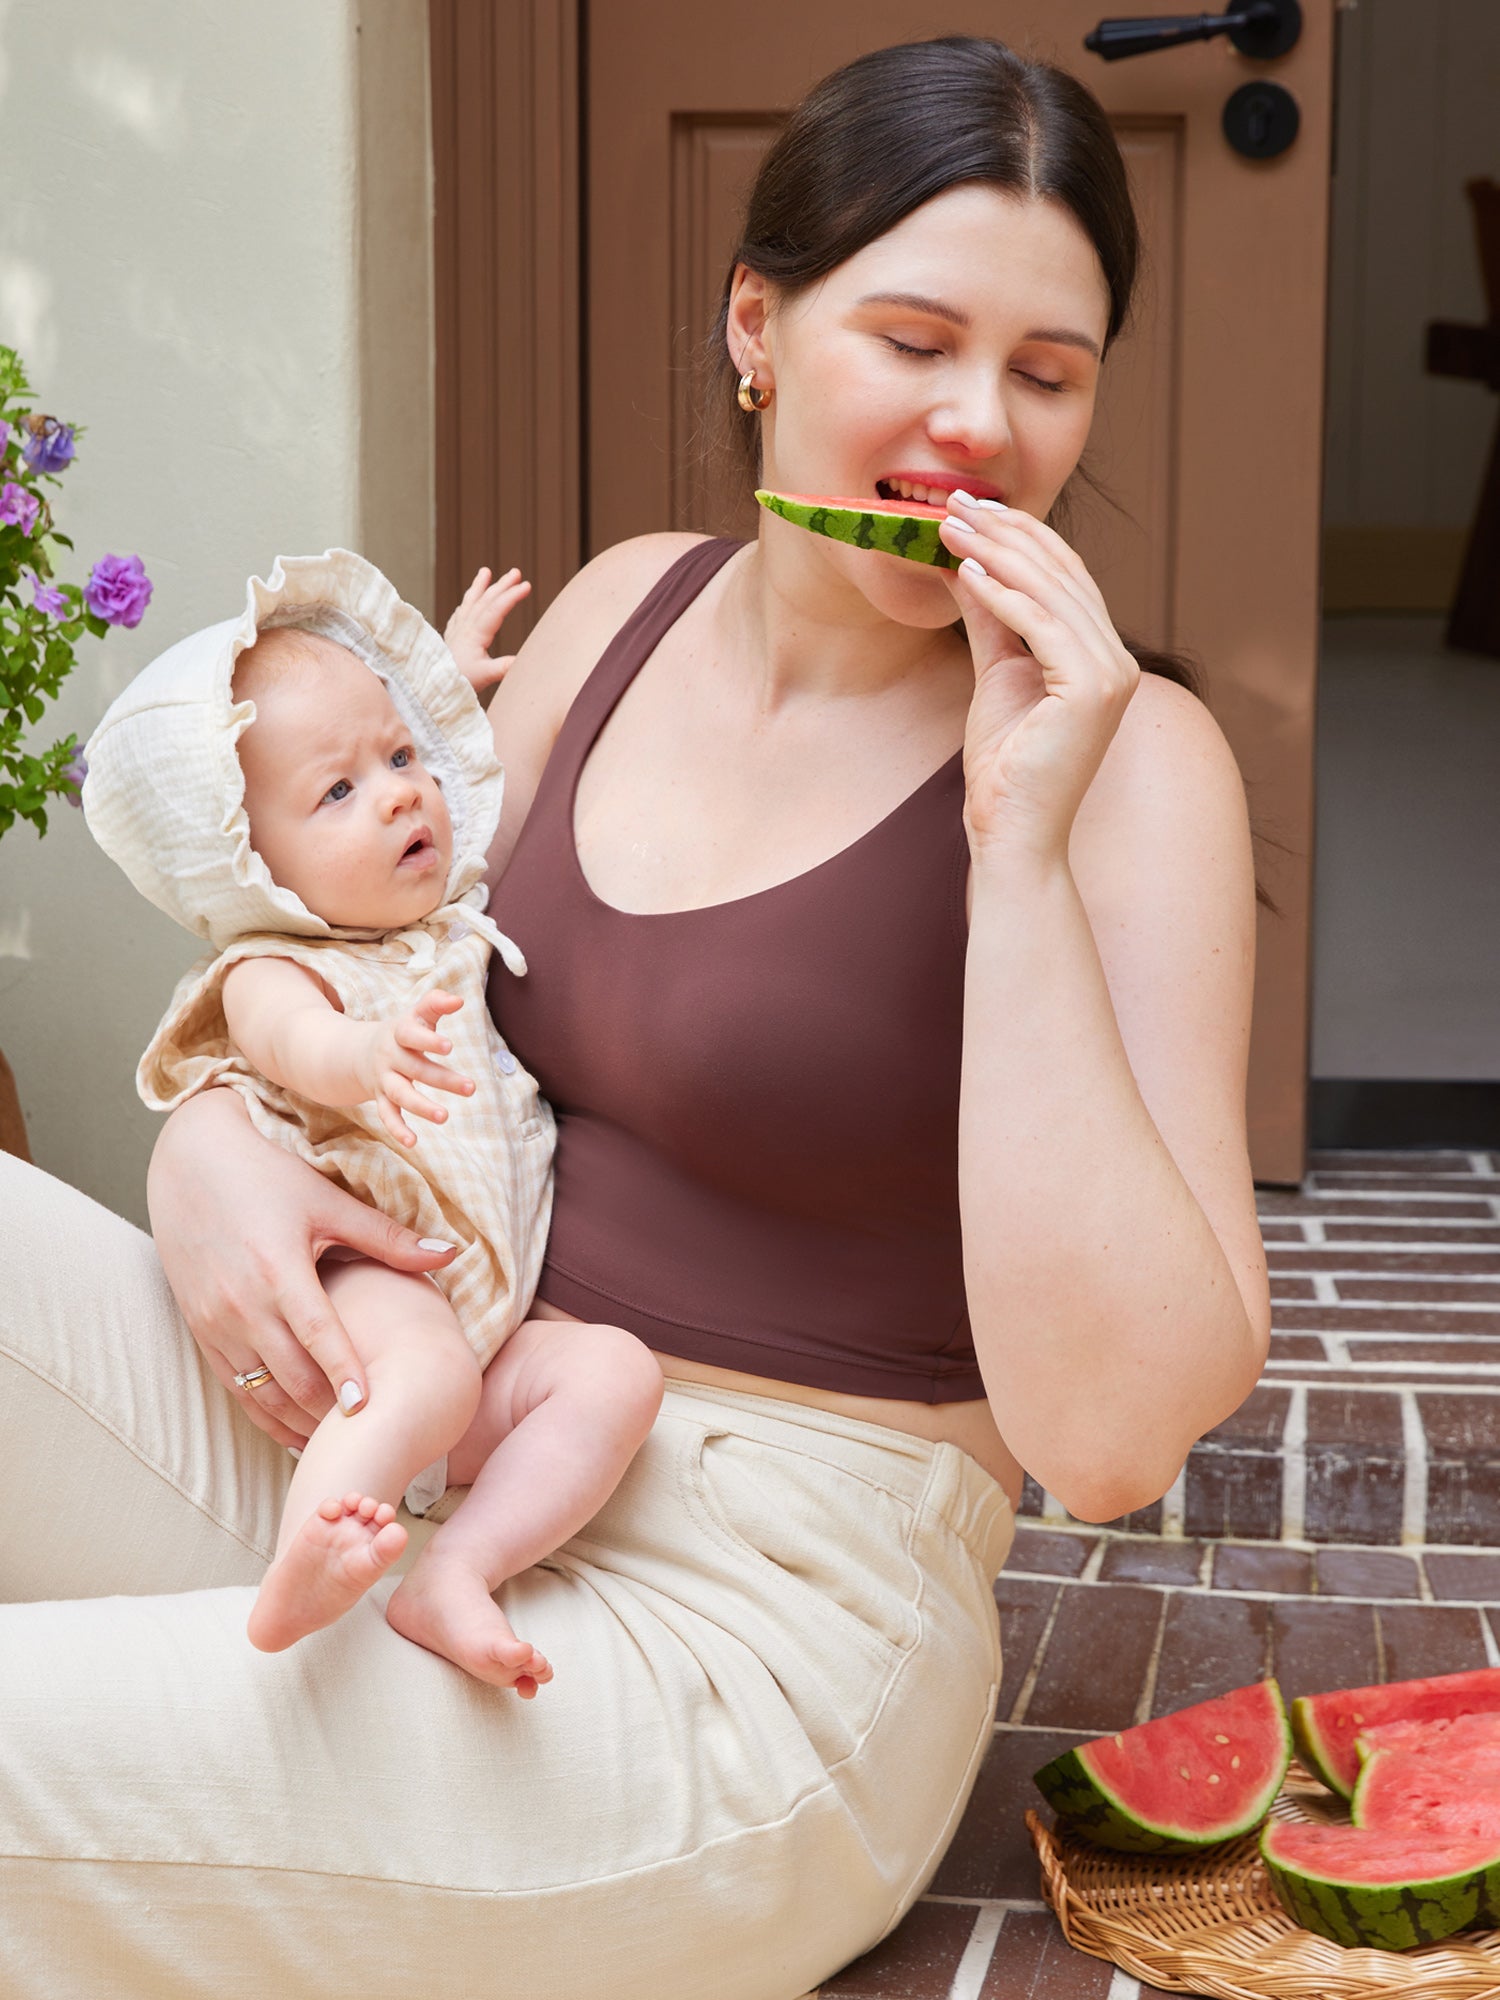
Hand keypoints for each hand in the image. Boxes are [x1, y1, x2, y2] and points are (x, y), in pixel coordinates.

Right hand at [147, 1089, 457, 1444]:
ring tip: (338, 1444)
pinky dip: (265, 1414)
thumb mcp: (328, 1202)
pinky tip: (295, 1431)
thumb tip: (450, 1253)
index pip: (316, 1335)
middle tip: (368, 1437)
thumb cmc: (266, 1178)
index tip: (368, 1410)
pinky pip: (234, 1388)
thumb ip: (387, 1238)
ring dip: (297, 1422)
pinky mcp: (199, 1331)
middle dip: (327, 1414)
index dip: (343, 1375)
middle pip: (290, 1376)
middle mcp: (240, 1303)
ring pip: (259, 1392)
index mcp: (277, 1270)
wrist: (189, 1165)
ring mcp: (215, 1322)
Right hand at [356, 988, 474, 1147]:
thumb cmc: (402, 1032)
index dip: (428, 1040)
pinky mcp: (382, 1099)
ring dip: (421, 1107)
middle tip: (471, 1088)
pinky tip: (412, 1142)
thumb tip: (460, 999)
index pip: (410, 1035)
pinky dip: (397, 1130)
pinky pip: (387, 1116)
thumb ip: (435, 1003)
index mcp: (399, 1034)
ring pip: (401, 1095)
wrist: (357, 1052)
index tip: (450, 1046)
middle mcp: (390, 1058)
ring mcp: (385, 1080)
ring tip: (444, 1117)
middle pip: (416, 1069)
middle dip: (443, 1079)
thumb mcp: (415, 1015)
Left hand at [444, 566, 531, 692]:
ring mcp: (456, 631)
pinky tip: (468, 601)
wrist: (433, 687)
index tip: (526, 585)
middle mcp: (464, 628)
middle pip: (485, 600)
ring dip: (479, 587)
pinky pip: (460, 614)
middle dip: (501, 585)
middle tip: (516, 572)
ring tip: (485, 571)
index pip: (495, 609)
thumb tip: (523, 660)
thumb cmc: (459, 682)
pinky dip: (466, 604)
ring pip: (470, 603)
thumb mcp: (485, 677)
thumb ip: (504, 667)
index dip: (511, 596)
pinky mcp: (451, 638)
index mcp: (474, 634)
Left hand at [939, 492, 1139, 865]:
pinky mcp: (1091, 691)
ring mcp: (1112, 676)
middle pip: (1061, 575)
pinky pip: (1042, 626)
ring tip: (951, 528)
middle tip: (955, 502)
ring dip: (998, 554)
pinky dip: (1003, 595)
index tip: (971, 509)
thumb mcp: (995, 675)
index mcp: (1100, 656)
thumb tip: (971, 566)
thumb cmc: (1004, 767)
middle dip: (1006, 533)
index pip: (1065, 577)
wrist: (1010, 831)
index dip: (1020, 536)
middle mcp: (1116, 661)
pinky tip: (967, 573)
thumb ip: (993, 622)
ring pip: (1052, 593)